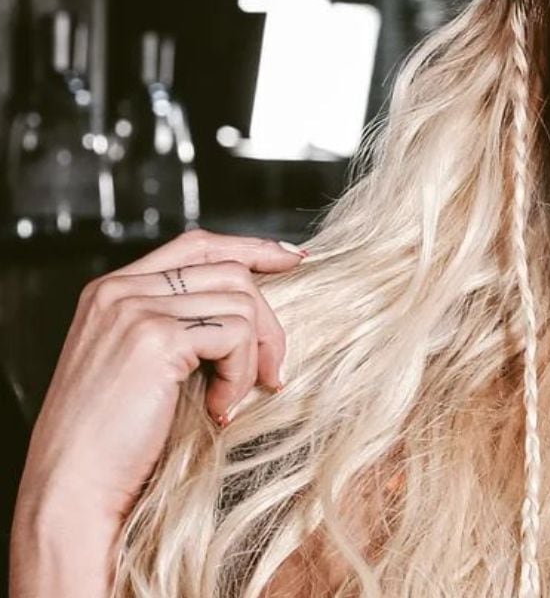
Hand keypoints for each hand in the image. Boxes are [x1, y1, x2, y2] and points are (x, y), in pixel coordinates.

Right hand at [16, 228, 307, 528]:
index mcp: (113, 291)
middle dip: (267, 323)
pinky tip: (218, 409)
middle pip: (230, 270)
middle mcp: (120, 290)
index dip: (252, 248)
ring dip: (253, 358)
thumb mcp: (142, 367)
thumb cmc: (114, 440)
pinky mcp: (156, 338)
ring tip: (230, 400)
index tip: (294, 259)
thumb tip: (251, 310)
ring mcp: (136, 310)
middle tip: (271, 373)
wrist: (72, 487)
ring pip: (241, 304)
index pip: (197, 245)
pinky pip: (236, 335)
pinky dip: (240, 376)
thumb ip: (178, 326)